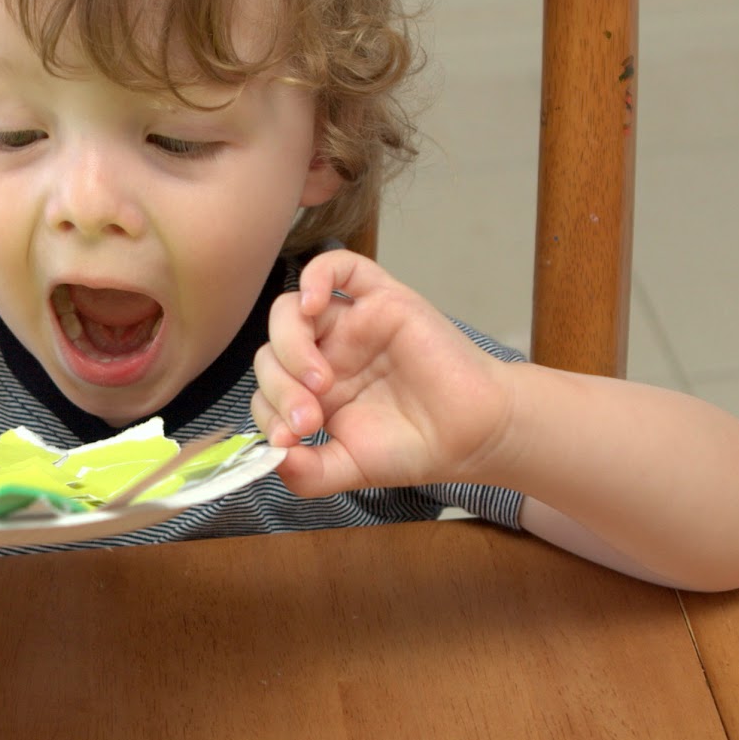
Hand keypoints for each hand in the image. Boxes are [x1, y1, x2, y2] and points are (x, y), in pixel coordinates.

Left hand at [251, 250, 513, 497]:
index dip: (266, 414)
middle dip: (279, 390)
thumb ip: (307, 473)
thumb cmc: (415, 447)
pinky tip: (311, 306)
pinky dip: (314, 277)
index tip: (289, 443)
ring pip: (291, 312)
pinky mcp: (381, 299)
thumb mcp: (350, 469)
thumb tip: (270, 459)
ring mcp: (351, 323)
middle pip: (272, 351)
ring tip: (320, 383)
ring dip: (290, 348)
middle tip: (309, 422)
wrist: (473, 434)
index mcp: (312, 391)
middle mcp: (326, 353)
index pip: (265, 388)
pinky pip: (339, 266)